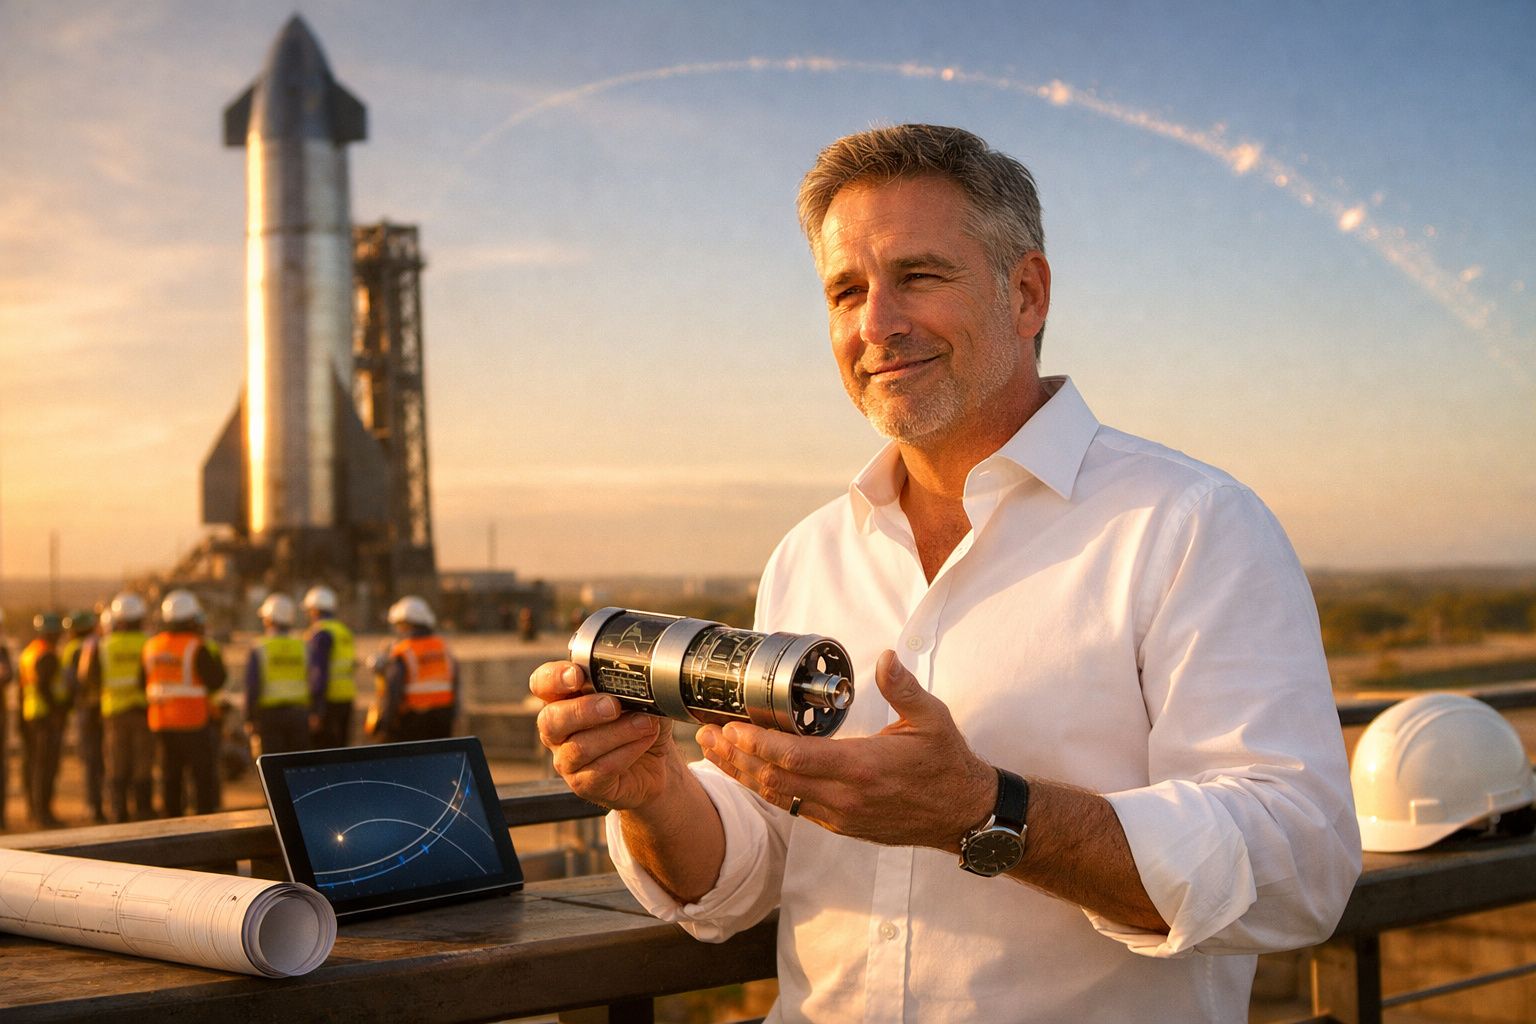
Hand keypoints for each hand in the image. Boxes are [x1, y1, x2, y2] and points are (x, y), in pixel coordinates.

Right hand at [531, 660, 674, 810]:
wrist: (657, 764)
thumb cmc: (641, 723)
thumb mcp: (641, 697)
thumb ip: (632, 683)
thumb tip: (640, 675)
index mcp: (563, 699)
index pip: (543, 683)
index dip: (554, 678)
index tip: (577, 675)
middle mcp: (557, 730)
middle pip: (551, 719)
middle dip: (584, 710)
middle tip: (613, 706)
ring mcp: (567, 760)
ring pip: (580, 747)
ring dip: (617, 732)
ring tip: (645, 723)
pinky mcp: (584, 784)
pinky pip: (601, 769)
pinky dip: (627, 752)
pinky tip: (645, 741)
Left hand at [699, 649, 995, 850]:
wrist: (964, 814)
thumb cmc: (947, 763)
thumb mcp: (932, 719)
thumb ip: (904, 688)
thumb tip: (885, 658)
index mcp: (862, 767)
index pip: (793, 758)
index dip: (755, 744)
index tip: (729, 725)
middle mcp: (845, 797)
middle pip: (773, 780)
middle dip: (734, 757)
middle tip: (705, 733)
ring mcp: (840, 816)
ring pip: (777, 797)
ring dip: (741, 774)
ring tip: (714, 750)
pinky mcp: (841, 826)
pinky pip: (793, 807)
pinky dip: (765, 788)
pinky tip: (748, 772)